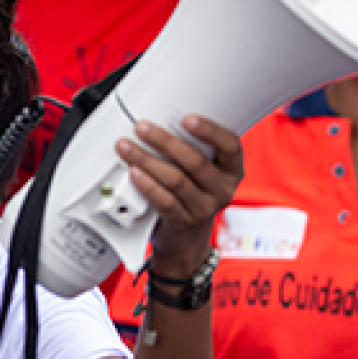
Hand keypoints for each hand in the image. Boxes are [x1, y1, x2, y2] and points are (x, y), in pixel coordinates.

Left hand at [116, 116, 242, 276]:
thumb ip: (187, 150)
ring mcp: (205, 207)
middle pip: (195, 161)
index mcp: (231, 170)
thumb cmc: (189, 195)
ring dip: (147, 160)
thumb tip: (156, 122)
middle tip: (142, 127)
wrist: (185, 240)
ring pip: (175, 179)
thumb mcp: (198, 172)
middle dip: (164, 141)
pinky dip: (147, 185)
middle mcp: (223, 188)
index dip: (209, 130)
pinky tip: (134, 173)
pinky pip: (165, 201)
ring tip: (127, 148)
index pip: (229, 145)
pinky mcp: (185, 222)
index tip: (186, 118)